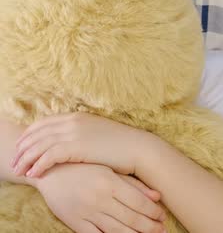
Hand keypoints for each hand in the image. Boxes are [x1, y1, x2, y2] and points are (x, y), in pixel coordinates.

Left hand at [11, 112, 148, 177]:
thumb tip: (73, 142)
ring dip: (26, 158)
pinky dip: (38, 165)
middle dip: (23, 147)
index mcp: (77, 116)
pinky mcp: (76, 147)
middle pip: (37, 133)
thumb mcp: (99, 133)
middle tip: (14, 160)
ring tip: (19, 170)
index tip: (22, 146)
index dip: (29, 134)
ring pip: (39, 145)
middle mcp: (73, 122)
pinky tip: (33, 174)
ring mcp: (74, 133)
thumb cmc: (122, 146)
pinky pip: (48, 156)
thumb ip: (83, 134)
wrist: (138, 149)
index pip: (44, 123)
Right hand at [34, 163, 166, 232]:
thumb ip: (134, 184)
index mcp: (109, 182)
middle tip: (162, 230)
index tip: (163, 216)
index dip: (153, 212)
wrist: (50, 172)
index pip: (138, 202)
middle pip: (131, 218)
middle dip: (150, 227)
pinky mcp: (75, 223)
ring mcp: (86, 212)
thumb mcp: (110, 170)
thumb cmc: (85, 167)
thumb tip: (157, 196)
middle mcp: (99, 198)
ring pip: (116, 230)